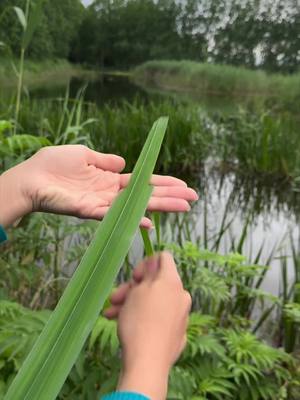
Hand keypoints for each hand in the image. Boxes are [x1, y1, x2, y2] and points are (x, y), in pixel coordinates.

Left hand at [0, 145, 197, 227]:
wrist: (31, 177)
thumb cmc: (54, 164)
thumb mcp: (85, 154)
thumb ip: (105, 160)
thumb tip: (124, 162)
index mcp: (110, 179)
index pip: (143, 182)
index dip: (163, 183)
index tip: (182, 185)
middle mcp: (111, 193)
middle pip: (147, 195)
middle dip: (171, 196)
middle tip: (193, 198)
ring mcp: (103, 204)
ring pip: (138, 206)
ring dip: (161, 207)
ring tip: (184, 207)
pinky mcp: (90, 211)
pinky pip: (116, 216)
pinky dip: (133, 219)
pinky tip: (150, 221)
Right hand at [105, 252, 190, 399]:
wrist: (147, 363)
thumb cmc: (139, 321)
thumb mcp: (137, 291)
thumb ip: (147, 273)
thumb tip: (154, 263)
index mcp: (173, 282)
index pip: (164, 258)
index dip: (146, 264)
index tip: (134, 277)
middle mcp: (181, 297)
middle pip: (156, 283)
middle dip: (133, 289)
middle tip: (115, 298)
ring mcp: (180, 317)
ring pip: (154, 302)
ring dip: (132, 305)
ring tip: (111, 315)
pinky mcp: (176, 335)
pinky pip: (158, 320)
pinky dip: (143, 319)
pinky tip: (125, 326)